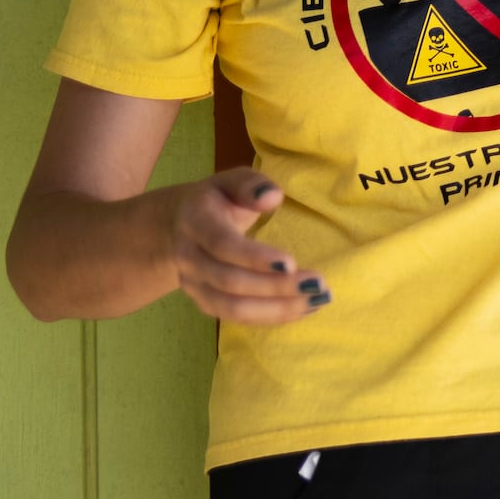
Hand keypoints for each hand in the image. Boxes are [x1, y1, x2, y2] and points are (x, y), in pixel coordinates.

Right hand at [170, 171, 324, 324]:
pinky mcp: (205, 302)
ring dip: (277, 308)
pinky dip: (271, 317)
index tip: (291, 263)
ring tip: (318, 300)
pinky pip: (237, 317)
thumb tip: (271, 196)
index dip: (254, 257)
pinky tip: (303, 308)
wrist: (180, 225)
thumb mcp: (232, 181)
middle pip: (229, 281)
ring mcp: (193, 283)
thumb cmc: (219, 200)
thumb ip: (251, 185)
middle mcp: (188, 257)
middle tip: (319, 285)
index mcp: (195, 222)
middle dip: (276, 287)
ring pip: (232, 307)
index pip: (222, 245)